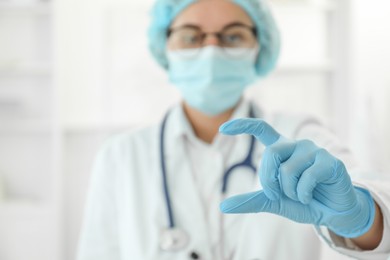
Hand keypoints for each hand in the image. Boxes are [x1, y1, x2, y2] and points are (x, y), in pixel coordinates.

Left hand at [219, 118, 374, 237]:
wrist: (332, 214)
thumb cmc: (303, 201)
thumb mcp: (273, 201)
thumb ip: (250, 201)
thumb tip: (223, 206)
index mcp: (282, 150)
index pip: (261, 128)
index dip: (243, 126)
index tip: (223, 129)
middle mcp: (296, 145)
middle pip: (271, 154)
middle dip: (269, 180)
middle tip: (277, 195)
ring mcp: (314, 151)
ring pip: (287, 169)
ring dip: (290, 191)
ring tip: (301, 195)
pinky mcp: (329, 161)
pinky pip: (307, 178)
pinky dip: (304, 194)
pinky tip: (310, 196)